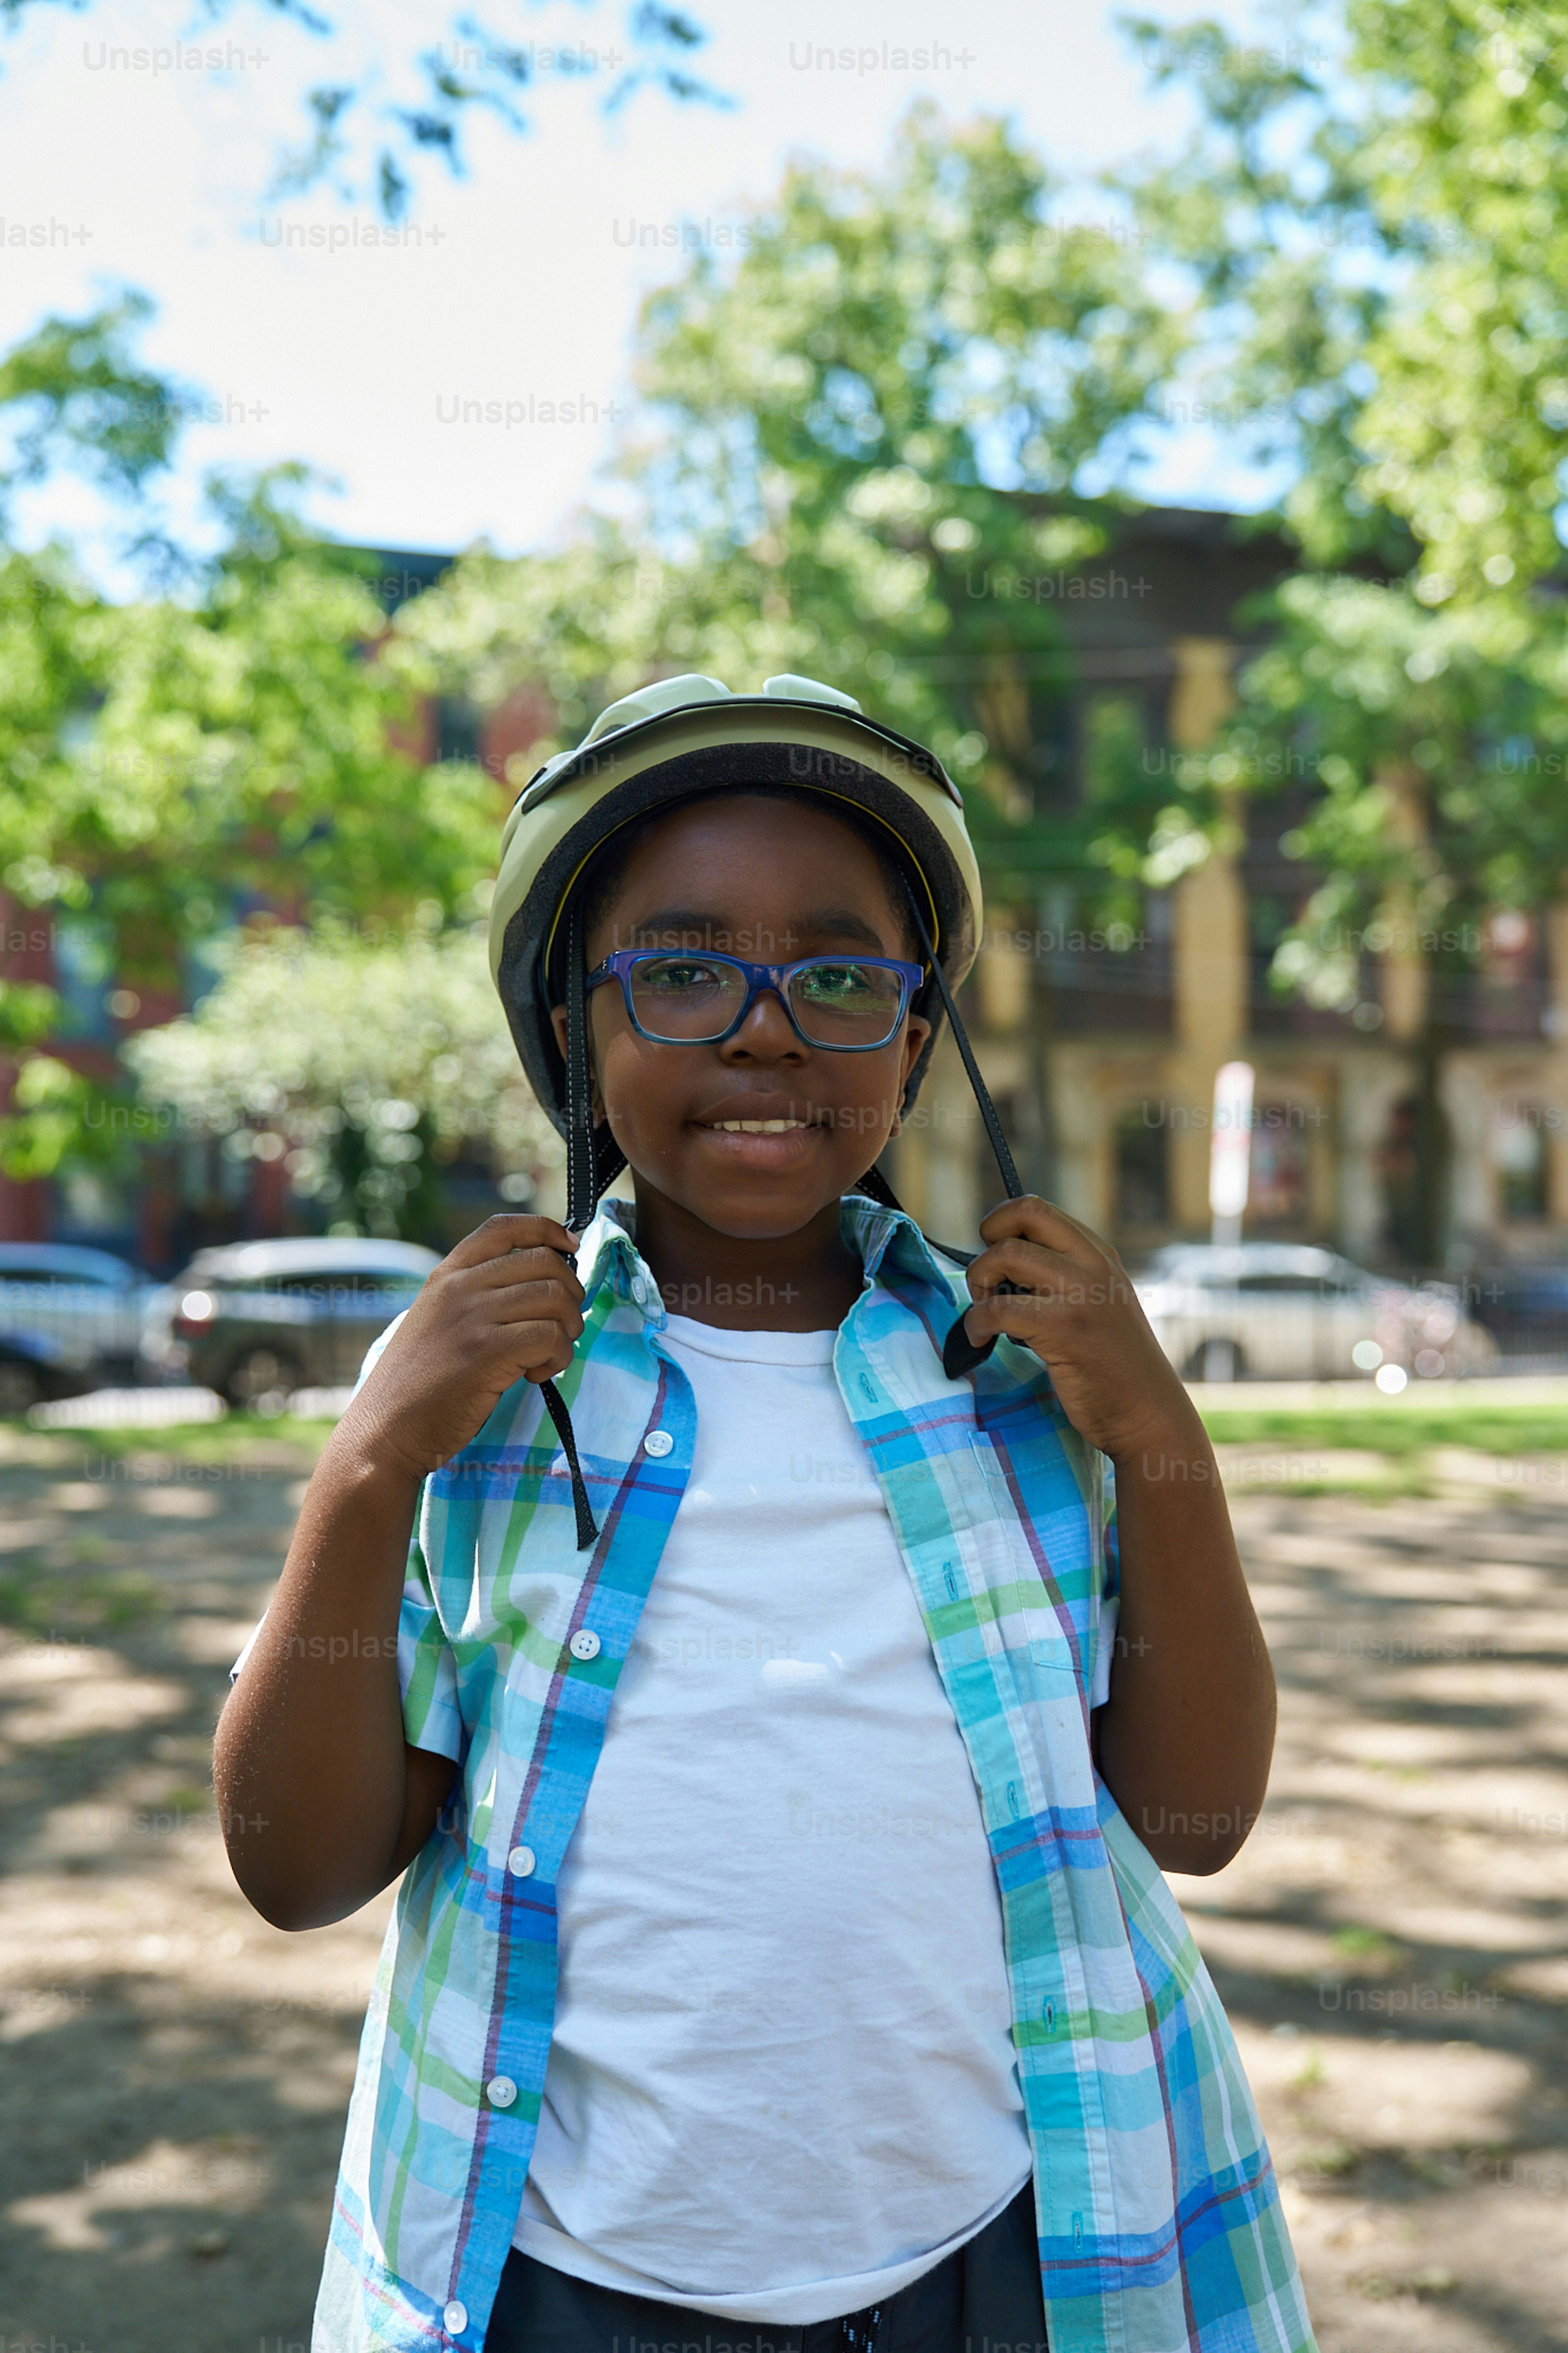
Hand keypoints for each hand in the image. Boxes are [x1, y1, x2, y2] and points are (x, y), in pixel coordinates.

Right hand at [343, 1215, 584, 1480]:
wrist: (383, 1431)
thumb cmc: (416, 1387)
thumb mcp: (436, 1323)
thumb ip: (476, 1299)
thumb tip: (542, 1288)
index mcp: (445, 1275)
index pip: (503, 1227)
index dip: (547, 1230)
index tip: (570, 1247)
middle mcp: (459, 1286)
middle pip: (544, 1262)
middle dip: (571, 1293)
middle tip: (562, 1327)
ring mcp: (472, 1316)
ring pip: (555, 1297)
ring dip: (568, 1328)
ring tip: (547, 1356)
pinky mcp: (487, 1351)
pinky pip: (551, 1336)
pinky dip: (558, 1357)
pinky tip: (535, 1375)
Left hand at [957, 1196, 1193, 1461]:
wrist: (1148, 1414)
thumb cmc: (1112, 1366)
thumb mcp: (1098, 1304)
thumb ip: (1064, 1276)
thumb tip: (1001, 1261)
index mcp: (1098, 1254)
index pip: (1038, 1207)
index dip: (1002, 1222)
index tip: (993, 1254)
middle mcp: (1092, 1265)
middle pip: (1023, 1214)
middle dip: (987, 1242)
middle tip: (986, 1282)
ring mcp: (1081, 1294)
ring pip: (1005, 1255)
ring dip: (978, 1284)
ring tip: (985, 1315)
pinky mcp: (1065, 1329)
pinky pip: (999, 1309)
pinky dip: (977, 1323)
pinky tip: (980, 1340)